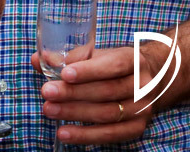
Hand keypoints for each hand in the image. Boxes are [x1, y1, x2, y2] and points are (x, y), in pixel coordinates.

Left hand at [32, 44, 165, 145]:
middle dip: (74, 93)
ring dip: (75, 113)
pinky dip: (85, 135)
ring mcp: (142, 109)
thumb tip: (38, 59)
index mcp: (133, 60)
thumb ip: (69, 58)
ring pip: (107, 114)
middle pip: (106, 91)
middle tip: (47, 92)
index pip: (113, 66)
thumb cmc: (114, 66)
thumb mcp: (98, 55)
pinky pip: (110, 135)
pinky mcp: (137, 128)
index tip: (65, 74)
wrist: (151, 81)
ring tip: (49, 110)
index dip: (89, 71)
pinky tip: (64, 132)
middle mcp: (142, 85)